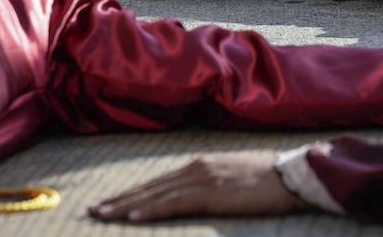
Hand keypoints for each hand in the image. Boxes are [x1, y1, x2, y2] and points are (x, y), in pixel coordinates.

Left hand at [89, 152, 306, 222]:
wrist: (289, 177)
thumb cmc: (265, 182)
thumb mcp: (231, 179)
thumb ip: (209, 184)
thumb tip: (191, 197)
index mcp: (199, 165)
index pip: (157, 181)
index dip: (131, 192)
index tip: (109, 201)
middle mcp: (195, 168)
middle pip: (150, 186)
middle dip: (120, 199)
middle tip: (92, 210)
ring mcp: (202, 179)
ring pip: (156, 194)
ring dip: (126, 206)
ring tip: (103, 215)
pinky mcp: (211, 193)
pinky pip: (174, 203)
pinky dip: (151, 210)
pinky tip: (133, 217)